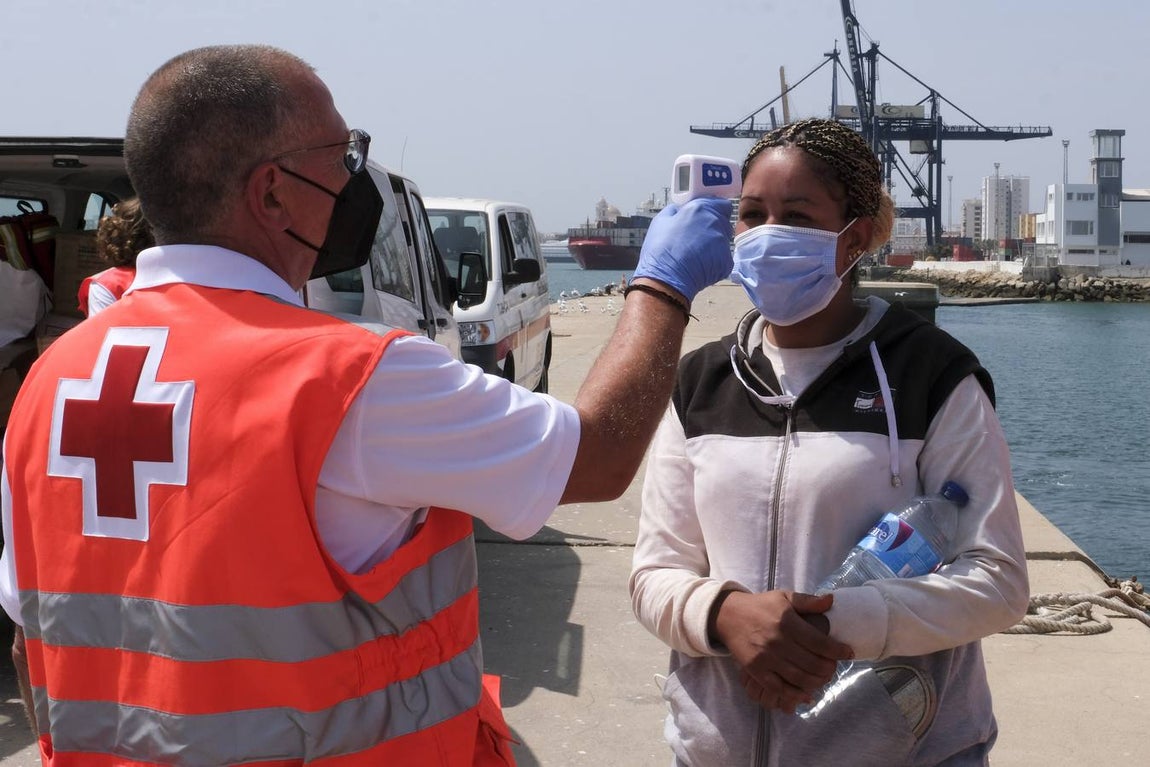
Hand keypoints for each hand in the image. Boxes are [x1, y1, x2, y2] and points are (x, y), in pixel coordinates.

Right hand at [632, 197, 732, 302]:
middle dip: (713, 227)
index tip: (705, 217)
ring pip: (723, 241)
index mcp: (700, 209)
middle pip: (723, 222)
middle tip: (697, 238)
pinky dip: (714, 262)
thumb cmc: (660, 250)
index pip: (721, 204)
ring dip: (713, 245)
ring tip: (695, 254)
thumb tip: (680, 210)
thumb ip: (675, 210)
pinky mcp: (727, 262)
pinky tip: (699, 266)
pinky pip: (723, 258)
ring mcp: (723, 243)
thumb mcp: (661, 221)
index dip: (714, 210)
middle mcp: (716, 222)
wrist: (666, 279)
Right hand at [711, 590, 853, 712]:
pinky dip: (795, 694)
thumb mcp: (784, 597)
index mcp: (787, 622)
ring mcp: (766, 658)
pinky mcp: (756, 670)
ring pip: (799, 678)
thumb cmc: (761, 606)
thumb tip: (831, 600)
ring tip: (824, 678)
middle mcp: (777, 641)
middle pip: (812, 663)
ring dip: (817, 682)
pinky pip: (779, 687)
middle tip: (834, 667)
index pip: (819, 642)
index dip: (838, 650)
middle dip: (829, 668)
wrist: (729, 616)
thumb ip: (808, 601)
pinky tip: (806, 694)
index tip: (848, 653)